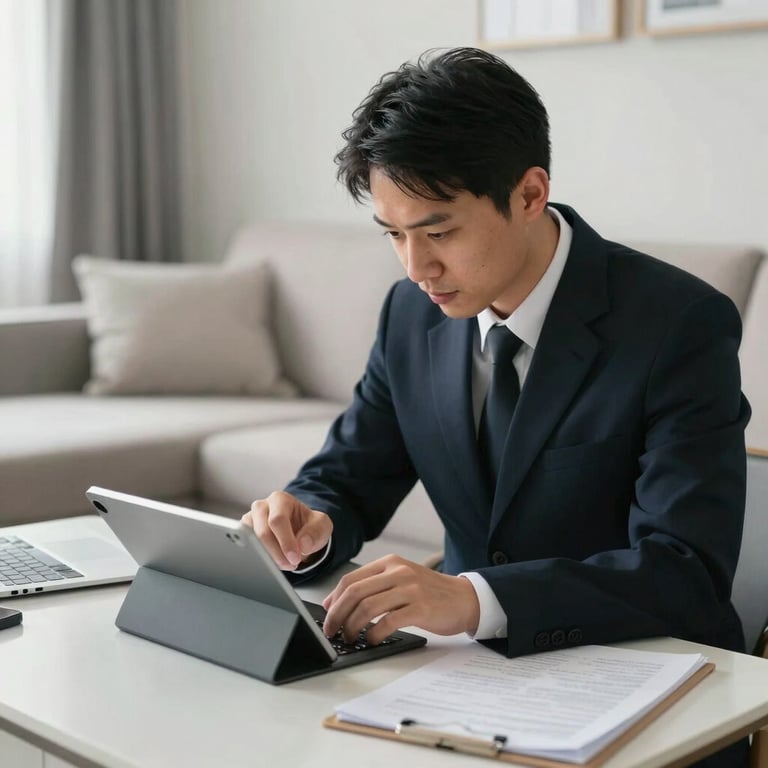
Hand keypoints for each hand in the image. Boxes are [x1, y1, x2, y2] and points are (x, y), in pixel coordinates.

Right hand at [241, 491, 331, 569]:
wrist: (300, 531)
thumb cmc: (308, 526)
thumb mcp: (322, 526)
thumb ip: (316, 532)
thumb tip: (302, 544)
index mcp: (280, 499)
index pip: (277, 520)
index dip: (286, 541)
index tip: (295, 558)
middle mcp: (262, 506)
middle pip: (262, 532)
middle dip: (277, 553)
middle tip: (290, 565)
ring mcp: (250, 520)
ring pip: (251, 541)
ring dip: (267, 557)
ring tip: (284, 564)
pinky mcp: (244, 534)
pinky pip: (246, 548)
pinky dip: (259, 559)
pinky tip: (272, 563)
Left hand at [321, 555, 479, 644]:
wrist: (465, 598)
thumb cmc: (429, 593)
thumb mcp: (400, 580)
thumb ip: (372, 586)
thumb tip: (335, 603)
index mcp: (390, 563)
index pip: (350, 579)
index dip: (333, 600)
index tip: (326, 616)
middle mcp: (398, 572)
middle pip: (355, 593)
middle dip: (337, 615)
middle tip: (331, 632)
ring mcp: (410, 589)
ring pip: (367, 608)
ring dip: (352, 627)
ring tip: (350, 638)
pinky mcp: (421, 608)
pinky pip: (387, 622)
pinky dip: (374, 634)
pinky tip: (372, 640)